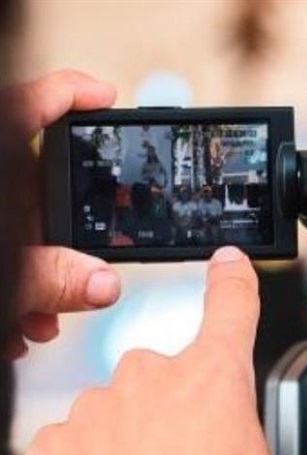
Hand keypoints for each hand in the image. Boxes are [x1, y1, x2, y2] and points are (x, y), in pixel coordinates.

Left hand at [2, 70, 120, 357]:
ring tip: (39, 316)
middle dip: (64, 236)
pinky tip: (15, 319)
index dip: (74, 93)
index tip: (104, 99)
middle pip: (34, 183)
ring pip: (13, 223)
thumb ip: (50, 277)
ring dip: (38, 272)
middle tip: (81, 267)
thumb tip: (103, 283)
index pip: (32, 103)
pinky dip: (11, 279)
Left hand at [25, 247, 270, 454]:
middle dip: (170, 416)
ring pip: (115, 415)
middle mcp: (152, 378)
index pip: (232, 306)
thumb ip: (242, 432)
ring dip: (126, 446)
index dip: (232, 280)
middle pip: (164, 379)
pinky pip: (72, 445)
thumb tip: (235, 429)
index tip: (228, 263)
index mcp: (213, 379)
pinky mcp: (48, 444)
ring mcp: (96, 409)